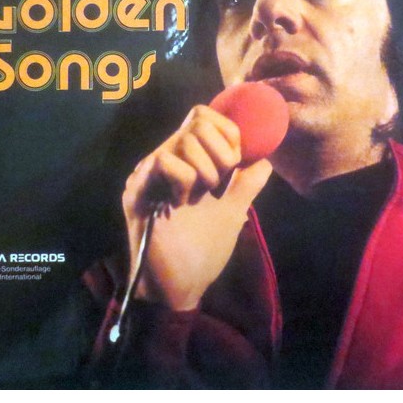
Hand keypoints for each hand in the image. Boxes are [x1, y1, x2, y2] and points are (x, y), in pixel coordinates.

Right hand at [122, 105, 272, 310]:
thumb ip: (248, 182)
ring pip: (185, 138)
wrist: (180, 288)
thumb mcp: (234, 210)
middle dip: (222, 153)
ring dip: (206, 171)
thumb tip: (265, 156)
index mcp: (187, 161)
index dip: (229, 132)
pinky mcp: (137, 189)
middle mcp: (166, 159)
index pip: (204, 115)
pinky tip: (178, 204)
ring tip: (198, 198)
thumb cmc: (203, 250)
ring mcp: (149, 173)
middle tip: (218, 185)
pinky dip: (184, 181)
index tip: (236, 165)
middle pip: (198, 119)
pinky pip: (166, 160)